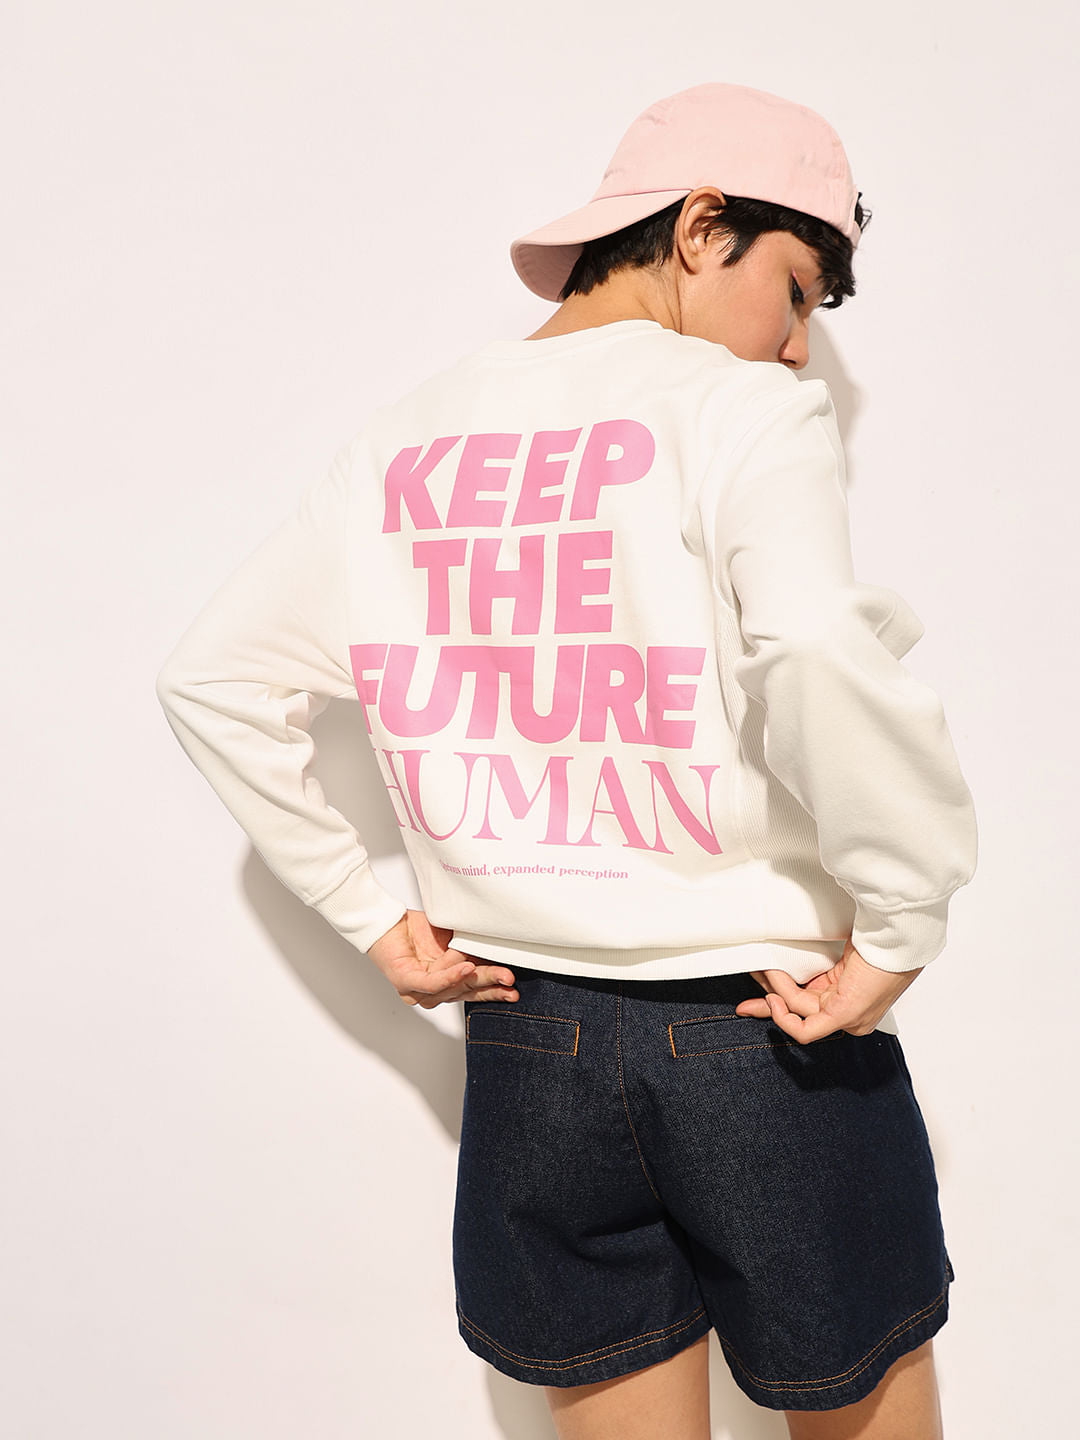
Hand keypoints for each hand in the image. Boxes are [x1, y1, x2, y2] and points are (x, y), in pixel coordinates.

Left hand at [366, 909, 518, 1008]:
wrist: (388, 919)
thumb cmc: (417, 929)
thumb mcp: (454, 939)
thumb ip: (470, 948)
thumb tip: (496, 950)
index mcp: (445, 984)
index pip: (472, 991)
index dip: (493, 990)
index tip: (513, 989)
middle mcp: (433, 992)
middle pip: (467, 991)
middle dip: (492, 987)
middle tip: (511, 983)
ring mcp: (418, 991)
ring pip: (453, 988)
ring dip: (476, 978)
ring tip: (497, 972)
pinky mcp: (406, 982)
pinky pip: (432, 983)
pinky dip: (451, 976)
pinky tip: (465, 968)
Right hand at [734, 938, 922, 1042]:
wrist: (899, 934)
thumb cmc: (879, 939)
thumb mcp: (842, 955)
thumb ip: (820, 967)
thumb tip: (788, 959)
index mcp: (852, 1003)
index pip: (811, 1013)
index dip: (781, 1007)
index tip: (759, 996)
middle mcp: (852, 1018)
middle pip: (799, 1016)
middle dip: (768, 1008)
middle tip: (744, 1004)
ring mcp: (849, 1020)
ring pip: (797, 1012)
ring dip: (777, 990)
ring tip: (767, 968)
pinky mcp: (844, 1015)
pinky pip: (805, 1030)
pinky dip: (784, 1015)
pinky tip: (775, 996)